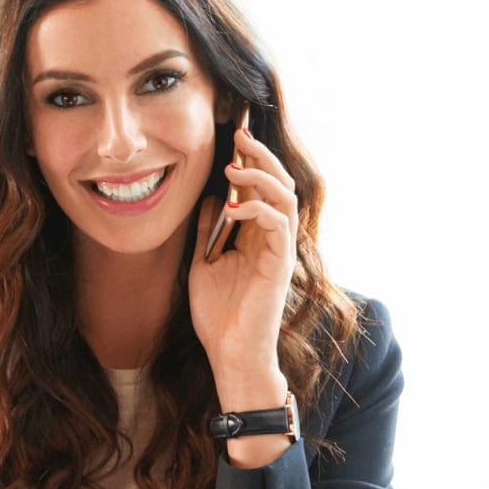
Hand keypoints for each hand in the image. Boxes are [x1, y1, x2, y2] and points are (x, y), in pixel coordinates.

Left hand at [188, 124, 297, 398]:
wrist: (229, 353)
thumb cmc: (219, 315)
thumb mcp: (203, 264)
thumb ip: (209, 232)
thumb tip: (211, 198)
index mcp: (256, 235)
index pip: (260, 187)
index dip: (251, 160)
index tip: (234, 136)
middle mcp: (272, 238)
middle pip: (278, 183)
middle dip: (260, 155)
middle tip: (240, 135)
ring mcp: (279, 250)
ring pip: (285, 197)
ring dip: (261, 176)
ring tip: (234, 167)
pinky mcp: (280, 264)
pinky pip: (279, 224)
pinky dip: (258, 209)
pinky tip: (234, 208)